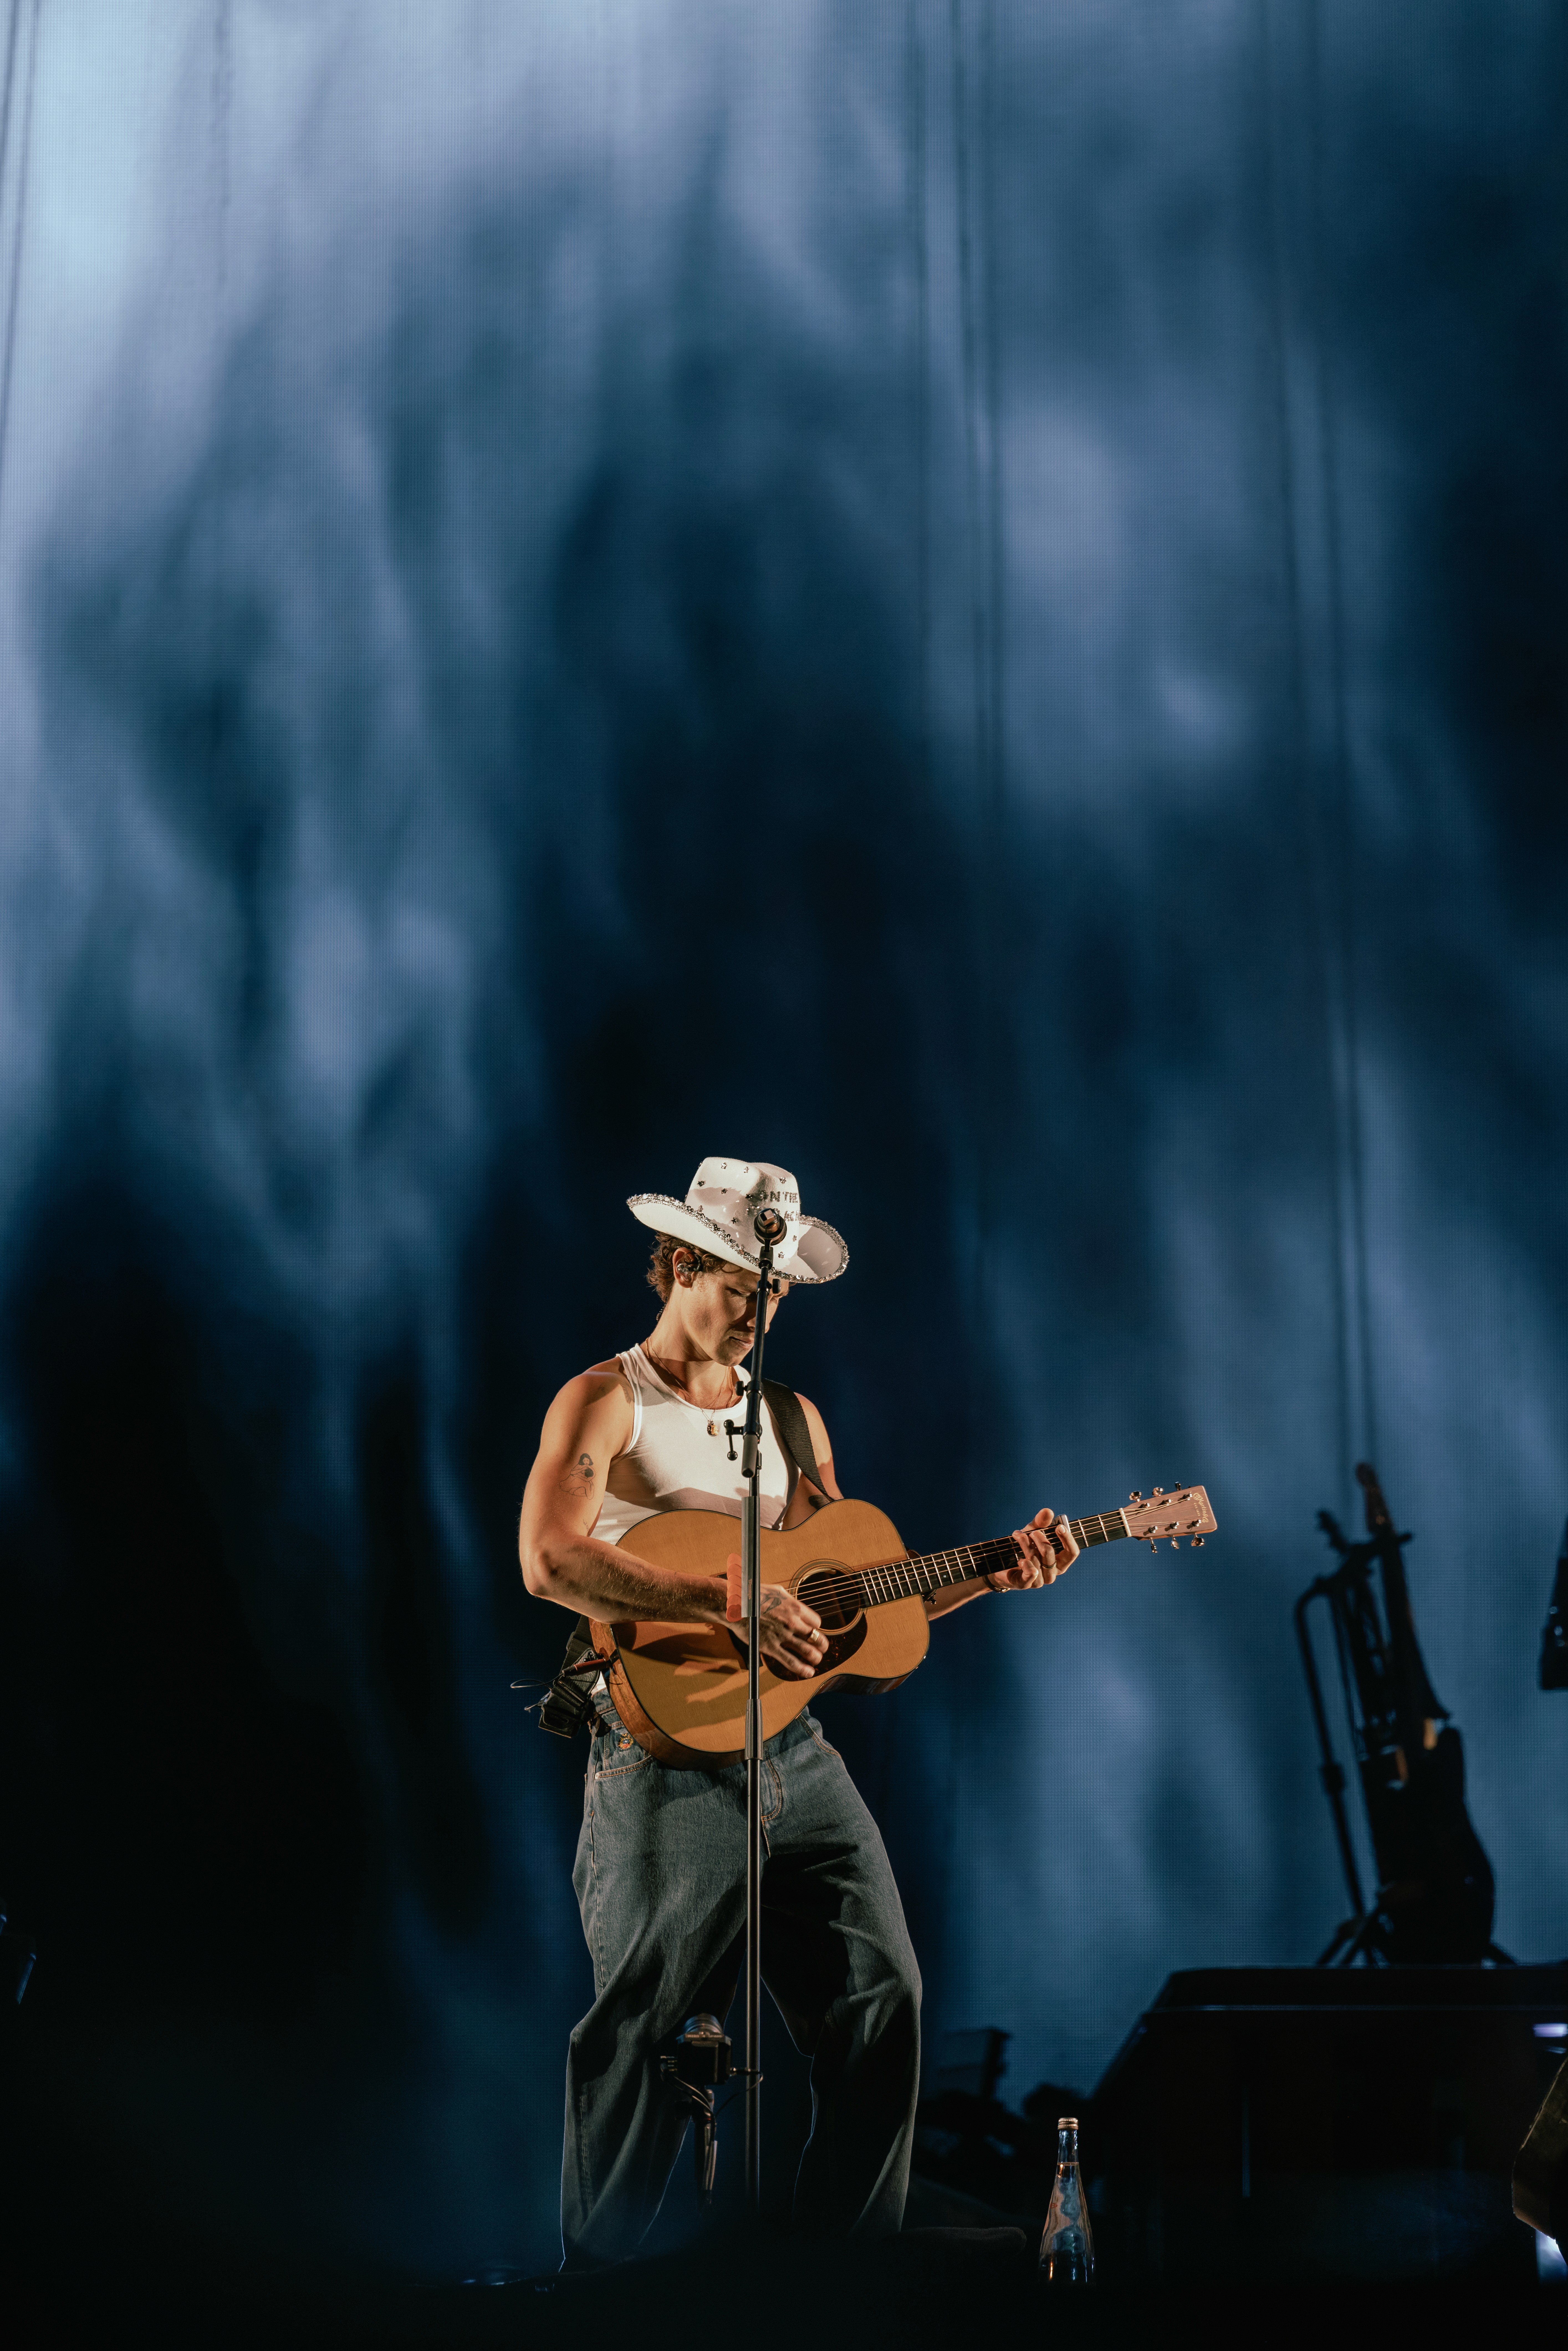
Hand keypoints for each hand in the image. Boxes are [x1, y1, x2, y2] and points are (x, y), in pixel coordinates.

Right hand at [725, 1555, 828, 1678]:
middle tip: (822, 1649)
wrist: (735, 1604)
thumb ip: (790, 1602)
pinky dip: (802, 1669)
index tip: (813, 1631)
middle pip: (817, 1637)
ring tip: (816, 1660)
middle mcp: (792, 1622)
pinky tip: (808, 1672)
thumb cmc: (754, 1596)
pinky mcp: (770, 1647)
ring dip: (815, 1658)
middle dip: (822, 1645)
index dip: (816, 1628)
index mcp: (795, 1607)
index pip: (816, 1622)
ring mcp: (782, 1635)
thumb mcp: (778, 1592)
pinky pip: (791, 1661)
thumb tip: (797, 1607)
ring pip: (808, 1651)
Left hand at [989, 1506, 1077, 1591]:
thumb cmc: (1023, 1546)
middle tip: (1031, 1532)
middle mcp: (1053, 1572)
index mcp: (1060, 1560)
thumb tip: (1048, 1511)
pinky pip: (1031, 1575)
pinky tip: (1020, 1559)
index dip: (1067, 1539)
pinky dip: (1026, 1564)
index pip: (1072, 1552)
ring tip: (1018, 1536)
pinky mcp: (1026, 1584)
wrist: (1003, 1561)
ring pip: (1037, 1560)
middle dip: (1039, 1538)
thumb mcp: (1032, 1531)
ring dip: (1026, 1545)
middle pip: (1050, 1553)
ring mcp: (1040, 1580)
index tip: (1059, 1527)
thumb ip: (1041, 1522)